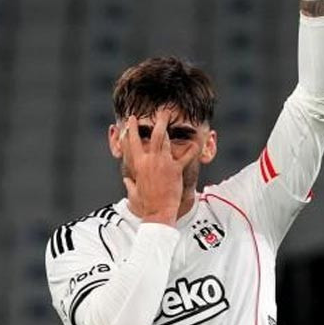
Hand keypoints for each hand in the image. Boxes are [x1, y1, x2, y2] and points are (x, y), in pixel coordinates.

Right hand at [120, 109, 198, 225]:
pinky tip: (196, 142)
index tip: (131, 120)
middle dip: (156, 121)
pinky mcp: (174, 170)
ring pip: (164, 139)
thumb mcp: (133, 192)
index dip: (130, 130)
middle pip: (152, 136)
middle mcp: (149, 161)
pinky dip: (191, 150)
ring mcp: (162, 163)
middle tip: (161, 111)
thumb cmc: (145, 205)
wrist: (157, 212)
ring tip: (171, 116)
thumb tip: (127, 179)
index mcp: (138, 165)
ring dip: (168, 126)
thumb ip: (130, 183)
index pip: (131, 144)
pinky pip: (185, 157)